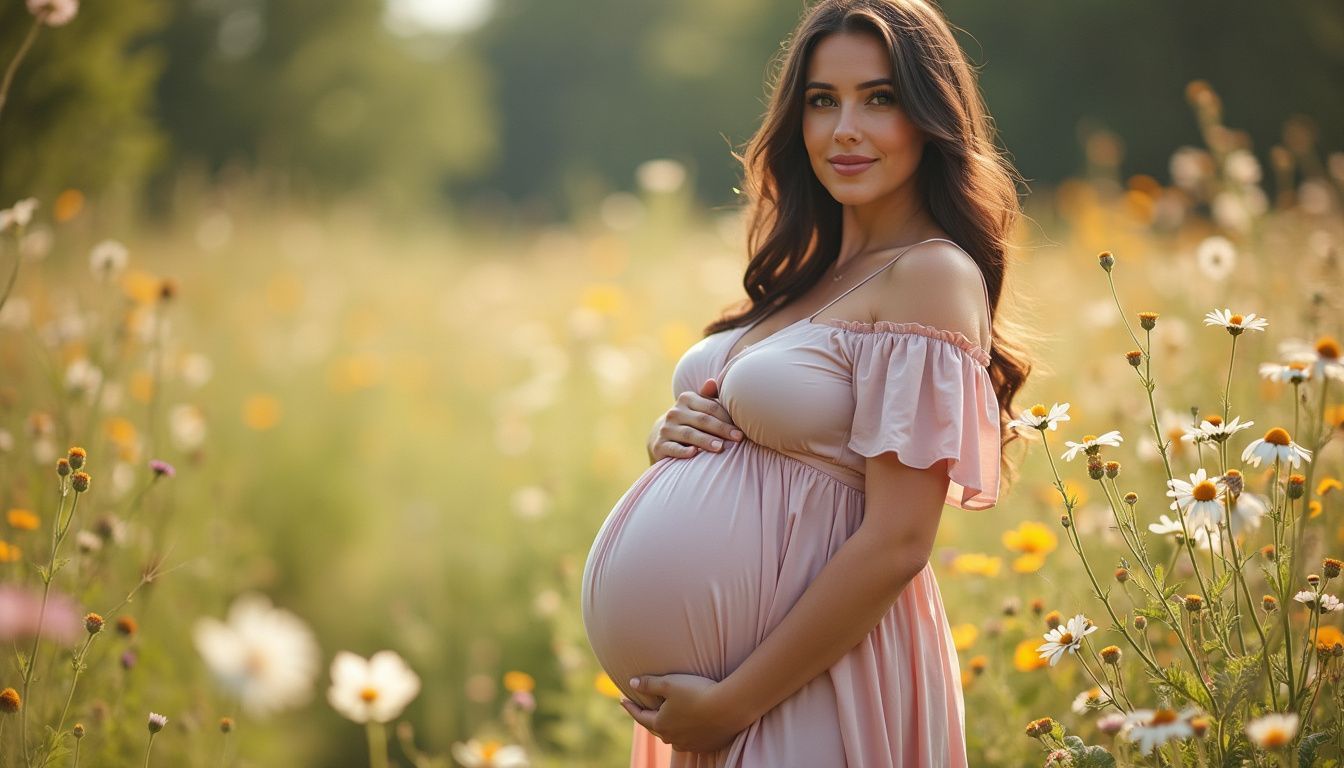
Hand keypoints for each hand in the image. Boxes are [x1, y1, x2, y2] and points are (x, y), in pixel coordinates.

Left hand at [619, 673, 744, 752]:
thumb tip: (632, 683)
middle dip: (648, 719)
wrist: (729, 707)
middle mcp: (673, 739)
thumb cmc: (697, 692)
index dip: (630, 707)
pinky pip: (691, 740)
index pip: (640, 716)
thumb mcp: (669, 683)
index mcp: (661, 724)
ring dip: (669, 728)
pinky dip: (687, 732)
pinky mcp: (706, 745)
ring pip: (673, 736)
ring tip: (667, 719)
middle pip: (656, 728)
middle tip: (643, 710)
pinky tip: (689, 726)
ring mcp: (690, 744)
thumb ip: (649, 683)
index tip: (622, 700)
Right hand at [650, 378, 743, 460]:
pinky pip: (673, 448)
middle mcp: (674, 412)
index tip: (741, 430)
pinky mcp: (660, 445)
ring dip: (705, 440)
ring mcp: (666, 429)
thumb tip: (713, 381)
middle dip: (722, 429)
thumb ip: (710, 396)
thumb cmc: (691, 419)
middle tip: (738, 438)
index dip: (727, 419)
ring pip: (689, 434)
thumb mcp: (700, 407)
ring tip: (720, 447)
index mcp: (686, 398)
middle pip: (702, 420)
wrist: (663, 435)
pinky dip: (683, 451)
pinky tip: (694, 453)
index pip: (711, 408)